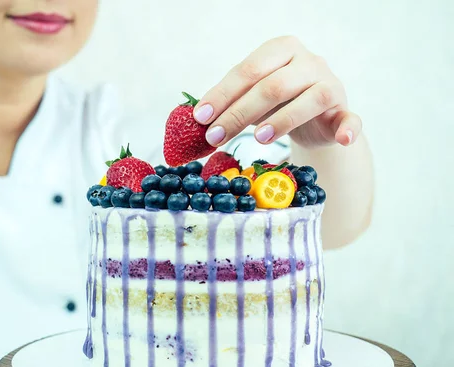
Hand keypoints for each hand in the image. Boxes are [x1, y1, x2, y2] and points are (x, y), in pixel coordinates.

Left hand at [193, 36, 361, 147]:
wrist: (315, 120)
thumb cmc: (277, 104)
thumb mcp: (252, 99)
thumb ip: (230, 103)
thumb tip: (193, 120)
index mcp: (280, 50)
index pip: (247, 70)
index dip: (222, 94)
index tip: (200, 117)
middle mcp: (308, 61)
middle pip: (272, 85)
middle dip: (239, 113)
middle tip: (215, 137)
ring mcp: (330, 84)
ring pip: (310, 98)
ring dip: (283, 120)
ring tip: (257, 139)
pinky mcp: (345, 109)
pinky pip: (351, 117)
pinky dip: (349, 127)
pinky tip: (343, 137)